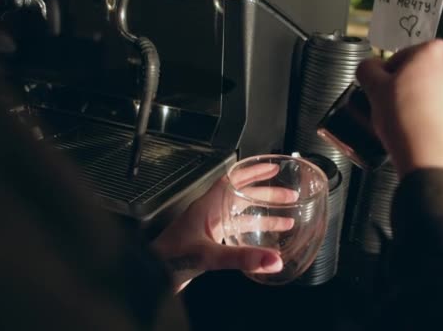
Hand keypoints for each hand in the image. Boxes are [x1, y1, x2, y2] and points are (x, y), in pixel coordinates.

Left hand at [152, 163, 296, 292]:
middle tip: (290, 195)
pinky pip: (237, 233)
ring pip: (242, 216)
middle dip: (267, 195)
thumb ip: (241, 258)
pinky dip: (253, 235)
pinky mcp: (210, 243)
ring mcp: (210, 228)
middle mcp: (210, 213)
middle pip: (243, 197)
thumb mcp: (209, 255)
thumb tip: (274, 260)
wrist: (151, 275)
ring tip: (287, 220)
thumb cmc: (171, 258)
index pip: (233, 180)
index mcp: (208, 206)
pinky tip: (265, 244)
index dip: (253, 172)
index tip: (272, 168)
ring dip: (264, 216)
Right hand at [357, 40, 442, 186]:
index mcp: (432, 51)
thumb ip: (367, 70)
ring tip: (416, 122)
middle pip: (427, 72)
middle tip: (399, 109)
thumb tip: (369, 67)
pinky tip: (433, 131)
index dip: (388, 78)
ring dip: (432, 102)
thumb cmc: (405, 122)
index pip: (402, 58)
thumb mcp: (374, 91)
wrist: (434, 159)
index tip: (384, 93)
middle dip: (414, 87)